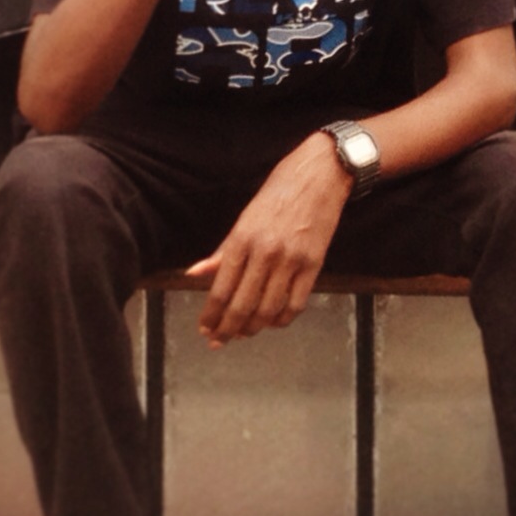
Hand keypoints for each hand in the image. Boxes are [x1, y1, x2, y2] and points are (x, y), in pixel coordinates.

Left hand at [186, 133, 352, 346]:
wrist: (320, 174)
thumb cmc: (278, 192)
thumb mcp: (244, 218)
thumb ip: (221, 252)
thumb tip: (194, 274)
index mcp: (242, 239)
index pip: (221, 290)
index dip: (211, 316)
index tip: (205, 329)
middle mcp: (265, 252)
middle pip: (242, 305)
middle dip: (227, 329)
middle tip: (218, 341)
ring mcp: (291, 260)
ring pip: (268, 310)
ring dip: (253, 328)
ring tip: (243, 333)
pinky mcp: (314, 264)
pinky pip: (296, 304)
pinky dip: (282, 320)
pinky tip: (273, 322)